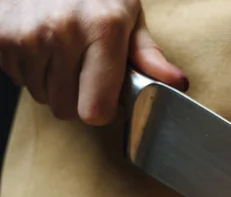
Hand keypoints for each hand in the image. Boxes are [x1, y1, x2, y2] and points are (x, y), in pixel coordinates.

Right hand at [0, 0, 187, 124]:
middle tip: (82, 69)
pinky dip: (30, 69)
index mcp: (102, 29)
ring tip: (60, 51)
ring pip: (43, 98)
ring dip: (53, 84)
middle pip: (68, 111)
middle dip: (77, 98)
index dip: (101, 110)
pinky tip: (39, 44)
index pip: (96, 111)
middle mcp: (63, 32)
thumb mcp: (127, 15)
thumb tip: (178, 83)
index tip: (105, 97)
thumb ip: (148, 55)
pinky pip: (18, 80)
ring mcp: (27, 35)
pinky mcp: (0, 38)